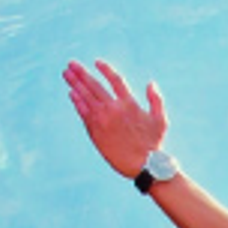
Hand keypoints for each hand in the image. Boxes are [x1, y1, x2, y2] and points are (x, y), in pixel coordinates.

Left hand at [64, 59, 166, 179]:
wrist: (142, 165)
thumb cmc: (153, 144)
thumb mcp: (160, 120)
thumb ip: (156, 100)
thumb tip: (150, 83)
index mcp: (129, 104)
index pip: (115, 80)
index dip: (105, 70)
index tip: (96, 62)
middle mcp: (114, 109)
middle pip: (94, 85)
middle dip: (81, 73)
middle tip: (71, 64)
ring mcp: (103, 119)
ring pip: (86, 96)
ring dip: (75, 84)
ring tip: (66, 74)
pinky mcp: (95, 131)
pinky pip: (83, 112)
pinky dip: (77, 102)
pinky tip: (71, 93)